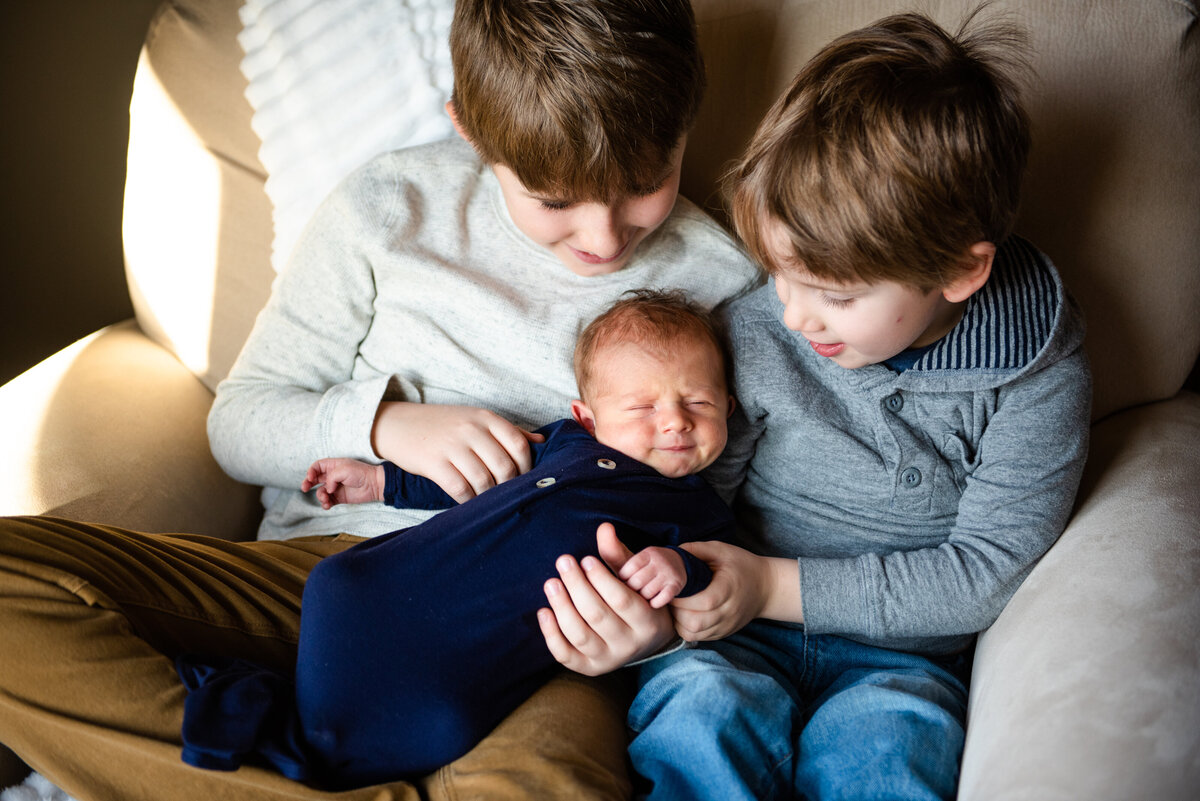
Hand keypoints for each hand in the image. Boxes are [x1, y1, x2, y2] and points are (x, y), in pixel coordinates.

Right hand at [301, 458, 384, 508]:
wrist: (374, 485)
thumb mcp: (343, 470)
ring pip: (321, 492)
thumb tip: (327, 489)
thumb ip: (330, 478)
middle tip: (304, 488)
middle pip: (315, 479)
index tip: (310, 478)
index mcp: (333, 465)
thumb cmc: (360, 473)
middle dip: (307, 483)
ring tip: (326, 498)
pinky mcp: (339, 498)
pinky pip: (328, 501)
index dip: (311, 471)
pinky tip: (327, 505)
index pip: (317, 466)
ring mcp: (335, 487)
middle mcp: (333, 476)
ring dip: (320, 496)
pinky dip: (325, 504)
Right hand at [371, 402, 543, 502]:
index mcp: (486, 418)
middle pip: (504, 466)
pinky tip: (469, 502)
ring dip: (489, 496)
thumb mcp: (476, 419)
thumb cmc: (443, 424)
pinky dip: (468, 500)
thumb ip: (508, 430)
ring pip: (483, 480)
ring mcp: (452, 446)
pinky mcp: (434, 463)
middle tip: (506, 496)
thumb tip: (541, 442)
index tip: (524, 480)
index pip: (519, 444)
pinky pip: (459, 488)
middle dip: (509, 487)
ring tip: (488, 501)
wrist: (398, 423)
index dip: (527, 467)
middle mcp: (471, 429)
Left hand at [537, 523, 676, 675]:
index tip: (585, 558)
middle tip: (564, 562)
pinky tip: (543, 611)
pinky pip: (565, 655)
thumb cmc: (636, 601)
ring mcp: (607, 660)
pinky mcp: (588, 668)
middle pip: (598, 615)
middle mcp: (628, 645)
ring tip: (551, 582)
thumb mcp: (634, 579)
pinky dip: (551, 634)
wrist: (642, 641)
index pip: (622, 600)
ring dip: (562, 606)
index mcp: (646, 622)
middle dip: (577, 586)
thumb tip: (604, 527)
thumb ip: (618, 556)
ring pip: (580, 635)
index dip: (601, 578)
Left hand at [618, 546, 686, 608]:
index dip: (622, 579)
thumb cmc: (649, 566)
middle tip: (631, 592)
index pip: (628, 568)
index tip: (623, 582)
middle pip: (636, 581)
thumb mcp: (637, 559)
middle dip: (630, 590)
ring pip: (647, 592)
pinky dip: (654, 603)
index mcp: (647, 553)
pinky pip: (661, 599)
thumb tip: (600, 542)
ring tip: (641, 597)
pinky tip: (652, 602)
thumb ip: (616, 555)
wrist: (679, 565)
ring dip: (642, 598)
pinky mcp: (676, 585)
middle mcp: (659, 561)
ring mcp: (669, 573)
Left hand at [670, 541, 800, 641]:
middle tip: (671, 598)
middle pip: (695, 622)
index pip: (703, 601)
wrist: (766, 587)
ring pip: (694, 633)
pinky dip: (686, 628)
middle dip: (677, 611)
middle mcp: (728, 611)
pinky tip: (685, 614)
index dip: (683, 598)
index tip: (673, 588)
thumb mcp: (721, 550)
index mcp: (728, 589)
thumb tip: (669, 553)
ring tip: (677, 606)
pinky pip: (697, 637)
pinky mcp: (722, 633)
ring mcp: (726, 625)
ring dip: (679, 621)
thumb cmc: (741, 565)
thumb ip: (695, 550)